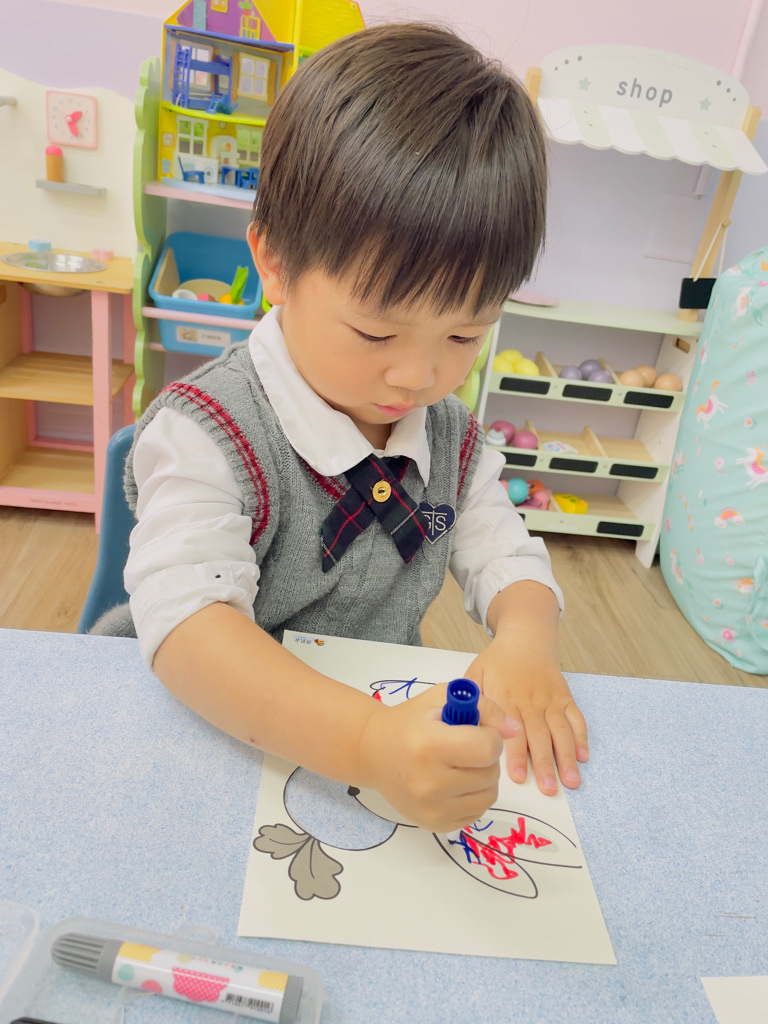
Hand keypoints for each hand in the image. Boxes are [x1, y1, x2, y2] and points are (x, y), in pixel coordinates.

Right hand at [357, 683, 520, 831]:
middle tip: (463, 747)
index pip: (487, 748)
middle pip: (490, 773)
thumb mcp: (443, 699)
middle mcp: (429, 783)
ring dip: (482, 778)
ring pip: (489, 796)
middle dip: (485, 757)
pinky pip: (477, 813)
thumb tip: (516, 730)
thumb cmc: (411, 722)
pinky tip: (453, 783)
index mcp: (429, 746)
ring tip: (459, 764)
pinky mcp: (435, 825)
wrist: (374, 752)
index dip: (489, 735)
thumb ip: (485, 708)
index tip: (475, 730)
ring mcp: (431, 809)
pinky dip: (472, 797)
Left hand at [464, 638, 588, 795]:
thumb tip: (461, 725)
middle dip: (545, 764)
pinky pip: (575, 718)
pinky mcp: (564, 697)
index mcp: (507, 697)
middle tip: (549, 789)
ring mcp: (550, 700)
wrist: (525, 639)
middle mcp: (531, 701)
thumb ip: (470, 700)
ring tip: (571, 781)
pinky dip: (581, 737)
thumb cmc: (497, 661)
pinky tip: (583, 757)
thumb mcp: (476, 674)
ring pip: (561, 731)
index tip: (519, 777)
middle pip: (540, 736)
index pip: (512, 731)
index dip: (515, 755)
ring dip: (566, 757)